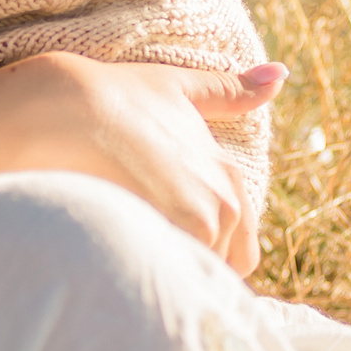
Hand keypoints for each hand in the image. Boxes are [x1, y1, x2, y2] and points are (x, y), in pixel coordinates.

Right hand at [0, 52, 284, 272]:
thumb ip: (229, 91)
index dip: (203, 252)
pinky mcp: (177, 234)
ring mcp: (204, 221)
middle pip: (221, 266)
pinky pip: (175, 278)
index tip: (166, 245)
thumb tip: (281, 73)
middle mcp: (227, 202)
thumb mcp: (178, 86)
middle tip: (146, 252)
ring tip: (130, 252)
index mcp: (229, 176)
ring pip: (195, 274)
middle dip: (190, 265)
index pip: (239, 246)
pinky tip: (124, 261)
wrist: (70, 106)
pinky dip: (155, 277)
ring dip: (170, 273)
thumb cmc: (116, 94)